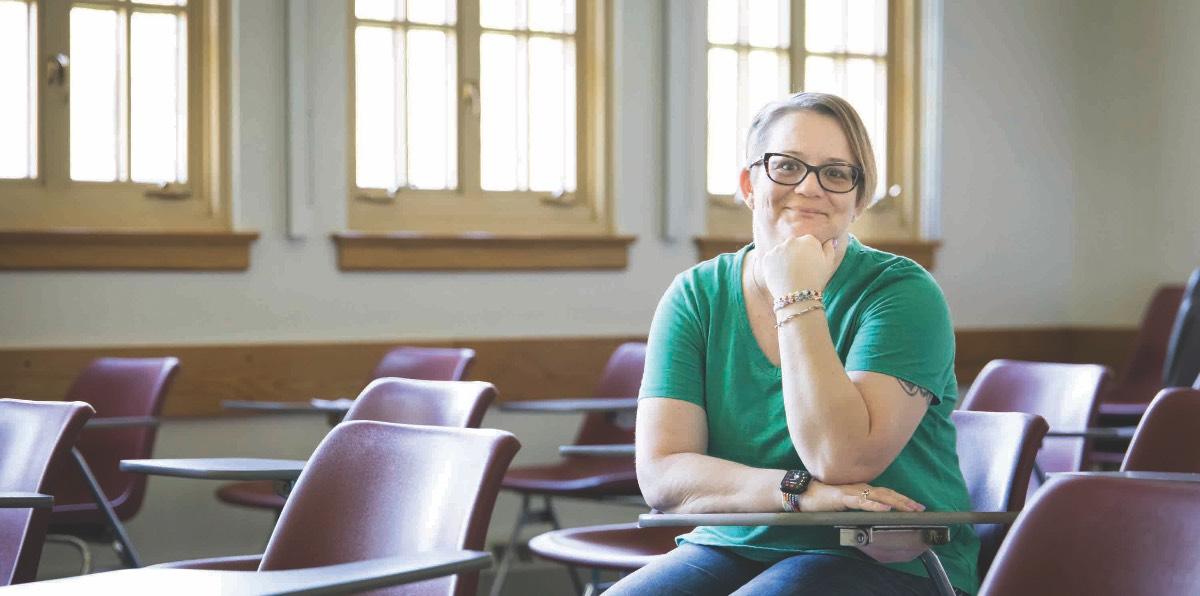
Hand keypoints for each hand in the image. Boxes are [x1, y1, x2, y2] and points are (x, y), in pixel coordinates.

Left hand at [759, 235, 838, 297]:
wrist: (797, 296)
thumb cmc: (816, 280)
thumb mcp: (828, 264)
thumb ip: (829, 249)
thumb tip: (830, 240)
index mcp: (808, 240)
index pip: (809, 242)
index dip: (810, 254)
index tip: (810, 265)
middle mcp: (792, 240)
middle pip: (794, 245)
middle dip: (796, 254)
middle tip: (799, 270)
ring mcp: (778, 248)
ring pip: (781, 251)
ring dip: (784, 259)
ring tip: (790, 274)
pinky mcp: (767, 257)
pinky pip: (771, 258)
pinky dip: (774, 265)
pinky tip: (781, 275)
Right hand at [798, 480, 925, 512]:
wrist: (804, 494)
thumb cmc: (823, 498)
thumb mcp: (846, 502)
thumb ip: (859, 504)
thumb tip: (873, 513)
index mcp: (861, 489)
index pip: (886, 493)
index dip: (902, 498)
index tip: (916, 506)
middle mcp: (860, 487)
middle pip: (887, 493)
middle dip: (905, 501)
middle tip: (920, 508)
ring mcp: (852, 491)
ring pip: (879, 496)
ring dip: (896, 503)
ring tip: (909, 509)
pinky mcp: (842, 498)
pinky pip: (862, 502)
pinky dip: (875, 505)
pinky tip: (885, 509)